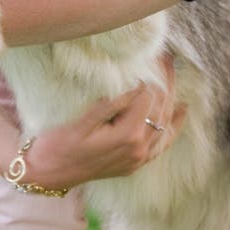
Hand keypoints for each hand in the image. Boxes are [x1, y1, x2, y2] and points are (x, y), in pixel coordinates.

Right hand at [22, 55, 186, 190]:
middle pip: (161, 110)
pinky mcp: (135, 163)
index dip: (151, 75)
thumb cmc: (59, 144)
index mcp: (127, 136)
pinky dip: (173, 126)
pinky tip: (180, 111)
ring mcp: (138, 159)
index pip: (149, 98)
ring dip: (170, 99)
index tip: (153, 56)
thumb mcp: (82, 120)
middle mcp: (139, 150)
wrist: (48, 173)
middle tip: (167, 59)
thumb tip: (137, 88)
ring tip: (171, 75)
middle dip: (165, 82)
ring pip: (165, 125)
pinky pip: (162, 143)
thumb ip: (112, 105)